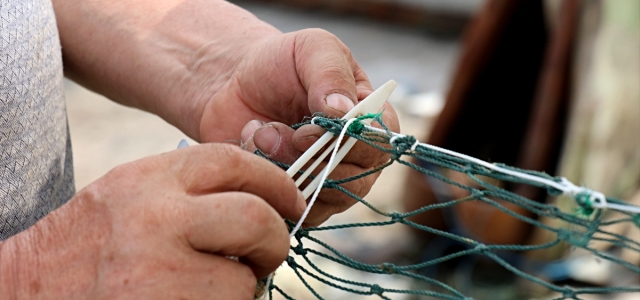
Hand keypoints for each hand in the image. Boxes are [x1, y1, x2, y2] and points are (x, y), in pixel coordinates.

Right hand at [0, 144, 303, 298]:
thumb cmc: (89, 246)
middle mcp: (157, 218)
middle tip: (267, 254)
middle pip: (256, 218)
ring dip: (241, 286)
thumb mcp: (132, 196)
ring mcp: (161, 273)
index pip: (234, 162)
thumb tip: (265, 199)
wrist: (26, 293)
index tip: (291, 203)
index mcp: (149, 178)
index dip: (276, 183)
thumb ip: (191, 190)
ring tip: (209, 287)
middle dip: (276, 239)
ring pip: (245, 279)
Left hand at [197, 29, 399, 225]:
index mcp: (374, 121)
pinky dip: (266, 184)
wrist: (236, 85)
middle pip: (351, 181)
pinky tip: (252, 152)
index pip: (379, 146)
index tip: (304, 130)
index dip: (344, 143)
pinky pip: (290, 210)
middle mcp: (360, 159)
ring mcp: (332, 185)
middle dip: (304, 158)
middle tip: (269, 132)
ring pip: (318, 198)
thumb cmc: (283, 64)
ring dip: (281, 169)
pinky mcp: (300, 201)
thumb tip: (343, 111)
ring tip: (258, 135)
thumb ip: (331, 74)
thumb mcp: (312, 49)